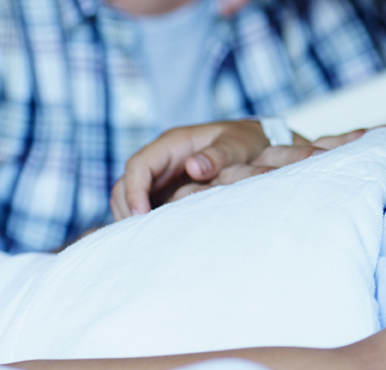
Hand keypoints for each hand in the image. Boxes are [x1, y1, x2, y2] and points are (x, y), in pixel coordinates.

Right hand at [110, 121, 371, 219]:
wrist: (259, 145)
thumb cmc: (248, 142)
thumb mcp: (238, 144)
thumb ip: (219, 155)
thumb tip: (195, 167)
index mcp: (174, 143)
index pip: (139, 164)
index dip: (135, 190)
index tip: (141, 216)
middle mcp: (162, 158)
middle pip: (126, 184)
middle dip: (128, 209)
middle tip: (142, 237)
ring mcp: (162, 176)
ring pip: (130, 198)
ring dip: (134, 218)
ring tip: (148, 243)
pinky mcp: (166, 191)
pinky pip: (146, 207)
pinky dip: (146, 222)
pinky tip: (157, 240)